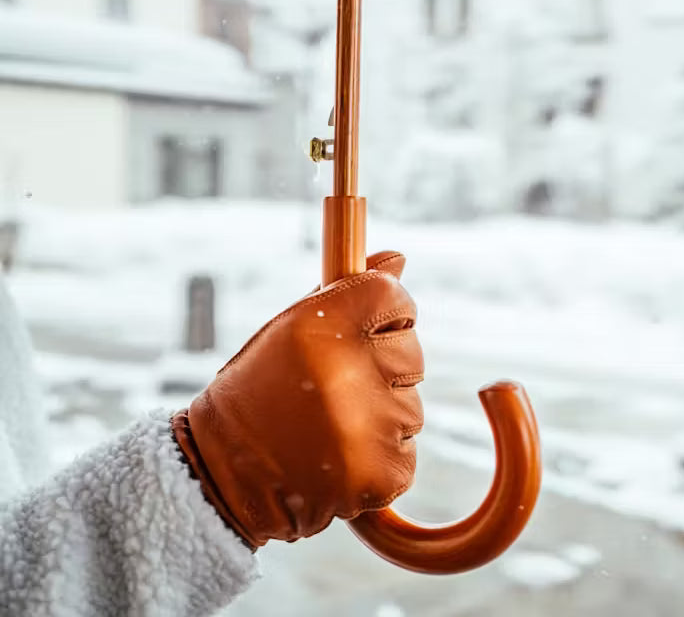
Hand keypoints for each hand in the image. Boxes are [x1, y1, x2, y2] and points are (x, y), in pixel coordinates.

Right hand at [172, 251, 423, 547]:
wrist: (223, 473)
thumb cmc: (261, 387)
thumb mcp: (292, 327)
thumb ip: (349, 292)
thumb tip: (398, 258)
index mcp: (321, 326)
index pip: (395, 297)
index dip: (390, 311)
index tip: (374, 325)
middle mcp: (348, 372)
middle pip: (412, 352)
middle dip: (385, 366)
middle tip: (339, 386)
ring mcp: (369, 427)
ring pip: (410, 406)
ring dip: (382, 415)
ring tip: (331, 426)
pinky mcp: (382, 474)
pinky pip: (405, 452)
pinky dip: (380, 457)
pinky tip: (339, 458)